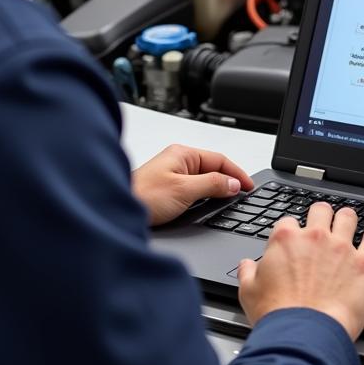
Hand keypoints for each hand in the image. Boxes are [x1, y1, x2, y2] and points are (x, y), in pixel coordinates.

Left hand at [131, 143, 253, 226]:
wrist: (115, 210)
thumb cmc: (142, 197)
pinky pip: (194, 187)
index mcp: (183, 154)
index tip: (248, 186)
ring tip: (230, 198)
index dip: (237, 173)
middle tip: (242, 194)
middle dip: (229, 180)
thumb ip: (211, 185)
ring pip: (203, 178)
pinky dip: (205, 194)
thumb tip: (232, 183)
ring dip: (217, 187)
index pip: (219, 159)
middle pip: (213, 167)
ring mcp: (172, 174)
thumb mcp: (184, 190)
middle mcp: (177, 161)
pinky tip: (209, 203)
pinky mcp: (167, 188)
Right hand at [236, 203, 363, 340]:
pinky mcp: (363, 264)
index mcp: (285, 240)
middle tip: (323, 223)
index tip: (294, 239)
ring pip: (348, 217)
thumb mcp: (248, 292)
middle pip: (321, 210)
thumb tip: (246, 265)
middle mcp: (315, 237)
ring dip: (348, 219)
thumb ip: (247, 272)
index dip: (292, 231)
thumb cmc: (278, 315)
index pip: (289, 222)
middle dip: (321, 215)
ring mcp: (341, 248)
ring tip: (349, 222)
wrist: (303, 335)